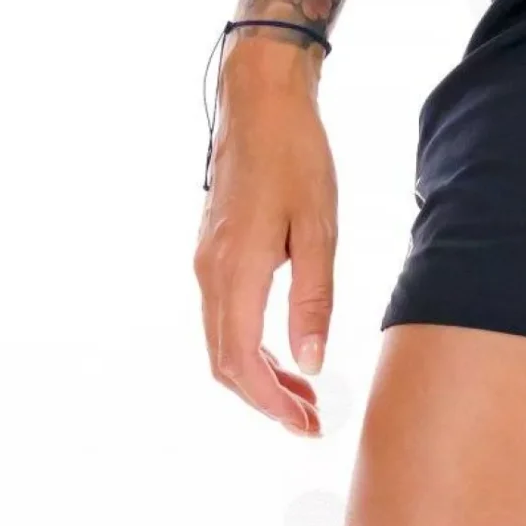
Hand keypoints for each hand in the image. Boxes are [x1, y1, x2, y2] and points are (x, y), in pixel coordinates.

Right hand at [194, 33, 334, 434]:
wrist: (260, 102)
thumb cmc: (295, 157)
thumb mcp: (317, 231)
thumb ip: (312, 301)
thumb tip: (311, 364)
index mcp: (235, 271)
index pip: (241, 362)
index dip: (272, 403)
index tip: (306, 424)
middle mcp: (210, 273)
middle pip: (225, 362)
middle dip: (267, 400)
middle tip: (312, 422)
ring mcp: (207, 263)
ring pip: (223, 343)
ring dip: (260, 377)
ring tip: (306, 396)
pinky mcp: (214, 253)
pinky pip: (225, 318)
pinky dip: (253, 348)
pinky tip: (286, 354)